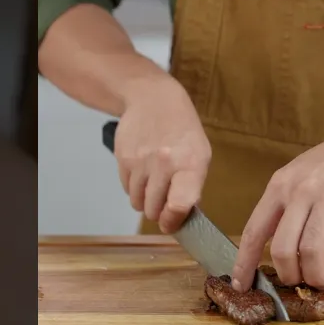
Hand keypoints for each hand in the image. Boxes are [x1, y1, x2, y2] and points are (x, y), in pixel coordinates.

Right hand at [114, 75, 210, 232]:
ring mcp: (141, 161)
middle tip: (164, 202)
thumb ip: (192, 186)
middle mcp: (164, 164)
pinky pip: (126, 188)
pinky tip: (142, 172)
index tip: (171, 225)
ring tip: (153, 185)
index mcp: (190, 164)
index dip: (173, 222)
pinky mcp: (123, 158)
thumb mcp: (200, 154)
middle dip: (158, 212)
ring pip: (137, 202)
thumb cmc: (183, 130)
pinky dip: (134, 188)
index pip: (179, 205)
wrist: (153, 99)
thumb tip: (181, 217)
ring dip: (145, 201)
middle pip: (154, 209)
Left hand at [231, 117, 323, 292]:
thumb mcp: (299, 176)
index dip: (245, 262)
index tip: (240, 285)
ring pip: (312, 250)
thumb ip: (285, 207)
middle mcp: (301, 190)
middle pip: (283, 248)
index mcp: (280, 185)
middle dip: (287, 274)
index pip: (254, 230)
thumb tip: (276, 251)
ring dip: (314, 276)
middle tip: (295, 283)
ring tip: (320, 283)